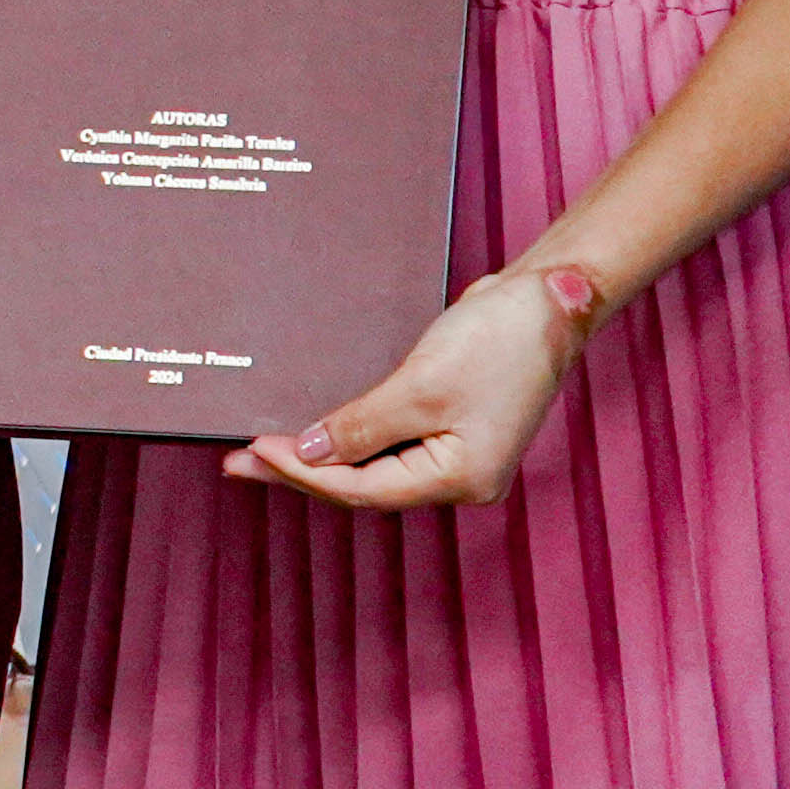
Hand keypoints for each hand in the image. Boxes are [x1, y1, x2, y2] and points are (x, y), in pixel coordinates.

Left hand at [233, 260, 600, 511]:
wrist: (552, 298)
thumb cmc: (500, 340)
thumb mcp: (421, 387)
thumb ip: (362, 427)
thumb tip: (310, 454)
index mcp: (461, 479)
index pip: (363, 489)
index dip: (304, 473)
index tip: (254, 451)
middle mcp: (460, 476)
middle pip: (364, 486)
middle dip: (301, 472)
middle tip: (237, 461)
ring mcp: (456, 452)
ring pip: (372, 467)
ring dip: (319, 458)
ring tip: (262, 450)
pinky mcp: (449, 423)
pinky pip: (386, 443)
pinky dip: (346, 438)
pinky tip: (313, 432)